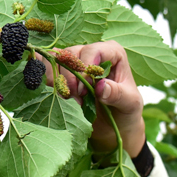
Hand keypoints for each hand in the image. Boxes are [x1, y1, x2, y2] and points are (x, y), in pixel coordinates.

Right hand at [43, 41, 145, 156]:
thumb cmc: (125, 111)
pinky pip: (47, 68)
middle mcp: (92, 52)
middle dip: (70, 78)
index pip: (93, 50)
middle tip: (76, 99)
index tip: (84, 90)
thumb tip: (100, 85)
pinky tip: (57, 94)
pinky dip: (48, 80)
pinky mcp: (63, 73)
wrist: (114, 126)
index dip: (85, 67)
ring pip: (55, 60)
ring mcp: (75, 62)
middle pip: (71, 54)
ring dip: (58, 81)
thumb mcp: (129, 104)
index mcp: (113, 53)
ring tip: (68, 99)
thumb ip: (117, 94)